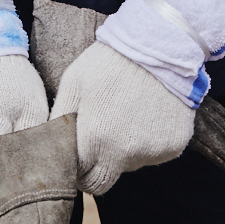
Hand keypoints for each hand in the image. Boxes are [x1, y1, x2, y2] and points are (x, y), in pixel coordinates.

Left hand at [50, 40, 193, 195]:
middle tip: (102, 136)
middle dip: (99, 166)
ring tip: (128, 112)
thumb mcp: (74, 82)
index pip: (83, 180)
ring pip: (132, 164)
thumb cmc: (110, 60)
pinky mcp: (174, 145)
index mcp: (95, 140)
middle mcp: (124, 154)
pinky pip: (155, 152)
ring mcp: (152, 151)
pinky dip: (149, 139)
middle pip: (106, 180)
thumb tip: (50, 146)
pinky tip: (148, 111)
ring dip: (125, 148)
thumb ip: (60, 119)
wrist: (160, 43)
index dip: (79, 168)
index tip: (81, 153)